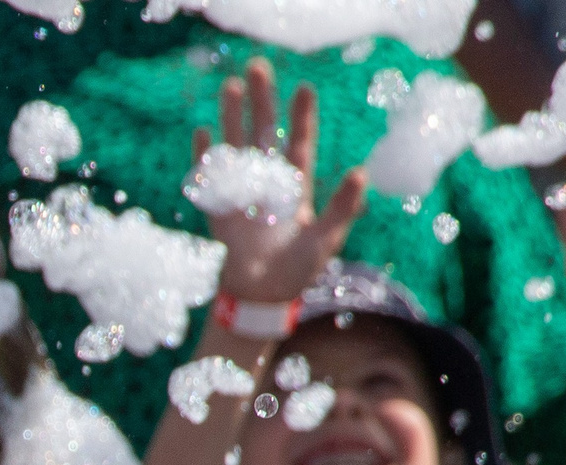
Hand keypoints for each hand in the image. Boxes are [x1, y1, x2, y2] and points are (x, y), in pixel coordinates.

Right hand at [196, 59, 368, 307]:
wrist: (261, 296)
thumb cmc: (298, 270)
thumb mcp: (326, 238)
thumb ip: (342, 206)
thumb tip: (362, 173)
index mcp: (296, 187)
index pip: (298, 144)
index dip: (301, 117)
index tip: (304, 88)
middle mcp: (268, 182)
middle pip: (264, 133)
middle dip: (262, 101)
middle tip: (258, 67)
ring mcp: (242, 192)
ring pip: (236, 145)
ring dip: (232, 117)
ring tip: (230, 86)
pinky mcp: (219, 207)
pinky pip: (210, 176)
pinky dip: (206, 156)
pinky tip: (203, 132)